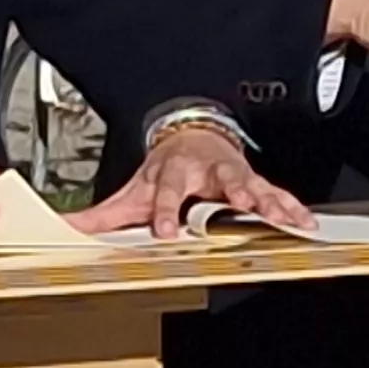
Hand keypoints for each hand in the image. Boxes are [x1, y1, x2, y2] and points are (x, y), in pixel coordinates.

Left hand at [76, 124, 316, 238]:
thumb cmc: (164, 170)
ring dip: (268, 201)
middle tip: (241, 207)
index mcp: (174, 172)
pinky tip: (304, 221)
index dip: (167, 210)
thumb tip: (64, 229)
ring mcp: (234, 176)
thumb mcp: (132, 191)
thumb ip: (101, 215)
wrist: (192, 136)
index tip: (167, 231)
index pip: (169, 191)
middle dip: (232, 193)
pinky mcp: (254, 182)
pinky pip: (275, 195)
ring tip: (283, 217)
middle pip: (220, 182)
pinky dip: (290, 207)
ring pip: (254, 186)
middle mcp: (207, 171)